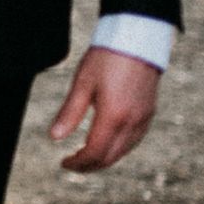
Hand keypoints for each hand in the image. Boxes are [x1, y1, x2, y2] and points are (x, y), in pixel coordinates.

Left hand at [49, 46, 161, 172]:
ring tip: (85, 156)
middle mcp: (132, 122)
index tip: (64, 163)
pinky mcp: (149, 113)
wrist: (138, 38)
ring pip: (123, 151)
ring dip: (104, 159)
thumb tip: (54, 138)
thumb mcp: (82, 83)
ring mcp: (143, 118)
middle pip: (110, 157)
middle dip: (89, 166)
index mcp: (113, 116)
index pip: (94, 152)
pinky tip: (107, 144)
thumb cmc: (107, 57)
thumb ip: (69, 113)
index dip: (78, 163)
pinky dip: (118, 149)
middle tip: (72, 164)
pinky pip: (133, 141)